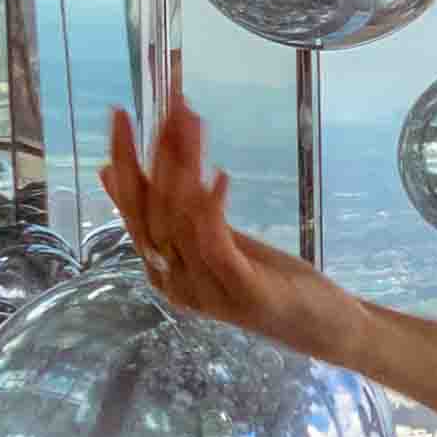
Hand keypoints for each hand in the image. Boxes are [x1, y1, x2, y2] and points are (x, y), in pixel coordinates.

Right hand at [97, 62, 293, 336]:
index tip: (120, 115)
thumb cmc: (265, 281)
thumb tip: (113, 172)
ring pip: (181, 222)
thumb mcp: (211, 240)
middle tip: (166, 109)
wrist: (323, 327)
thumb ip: (169, 212)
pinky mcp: (242, 293)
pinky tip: (218, 176)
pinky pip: (216, 247)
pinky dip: (211, 210)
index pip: (133, 207)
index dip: (124, 160)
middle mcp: (174, 280)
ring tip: (191, 127)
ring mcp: (206, 290)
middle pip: (153, 211)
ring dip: (184, 169)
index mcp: (161, 267)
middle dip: (155, 155)